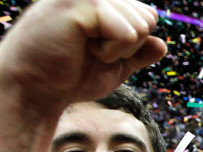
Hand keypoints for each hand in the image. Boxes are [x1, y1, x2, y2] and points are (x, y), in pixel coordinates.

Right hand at [0, 0, 165, 109]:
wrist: (37, 89)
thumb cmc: (70, 76)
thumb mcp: (114, 64)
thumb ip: (138, 52)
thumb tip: (162, 45)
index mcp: (102, 0)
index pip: (148, 16)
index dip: (132, 44)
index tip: (99, 49)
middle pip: (148, 19)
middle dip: (127, 46)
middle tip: (90, 51)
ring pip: (141, 26)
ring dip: (118, 50)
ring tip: (85, 48)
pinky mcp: (81, 2)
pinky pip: (127, 34)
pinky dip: (111, 52)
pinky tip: (83, 48)